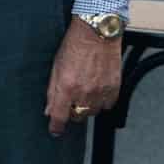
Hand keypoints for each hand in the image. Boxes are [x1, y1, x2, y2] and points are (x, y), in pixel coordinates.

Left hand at [44, 17, 122, 138]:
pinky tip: (98, 88)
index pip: (60, 116)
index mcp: (67, 86)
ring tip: (86, 89)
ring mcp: (101, 91)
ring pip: (93, 112)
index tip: (55, 131)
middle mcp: (84, 91)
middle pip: (77, 116)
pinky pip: (108, 105)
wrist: (97, 33)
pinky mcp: (114, 88)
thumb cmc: (74, 46)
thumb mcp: (56, 67)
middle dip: (73, 111)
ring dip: (88, 106)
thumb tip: (49, 110)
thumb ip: (52, 91)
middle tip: (72, 98)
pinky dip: (102, 101)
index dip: (56, 127)